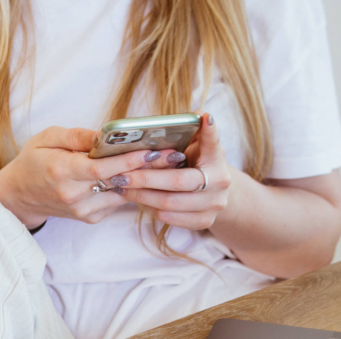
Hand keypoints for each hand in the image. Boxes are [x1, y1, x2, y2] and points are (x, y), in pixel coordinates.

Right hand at [0, 127, 172, 228]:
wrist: (20, 197)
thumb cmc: (32, 162)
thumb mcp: (46, 138)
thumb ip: (75, 136)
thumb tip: (103, 135)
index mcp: (60, 172)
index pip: (101, 169)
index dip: (128, 161)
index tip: (151, 149)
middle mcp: (72, 195)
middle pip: (117, 182)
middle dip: (147, 168)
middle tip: (173, 155)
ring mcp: (82, 210)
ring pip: (121, 193)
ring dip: (142, 180)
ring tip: (166, 163)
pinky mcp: (89, 218)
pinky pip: (116, 201)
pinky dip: (128, 188)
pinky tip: (142, 175)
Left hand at [115, 113, 232, 230]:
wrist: (213, 192)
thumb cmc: (196, 163)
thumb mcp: (196, 145)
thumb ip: (193, 132)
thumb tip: (197, 114)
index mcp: (218, 159)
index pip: (213, 142)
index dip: (210, 131)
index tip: (205, 117)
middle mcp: (220, 183)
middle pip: (177, 182)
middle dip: (145, 178)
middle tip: (120, 175)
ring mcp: (213, 205)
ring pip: (169, 203)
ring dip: (141, 196)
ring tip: (121, 187)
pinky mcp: (204, 222)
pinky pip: (168, 217)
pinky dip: (148, 208)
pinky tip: (135, 198)